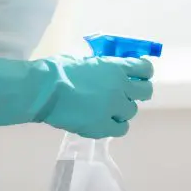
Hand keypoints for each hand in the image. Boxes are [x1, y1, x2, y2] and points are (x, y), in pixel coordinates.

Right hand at [35, 54, 152, 137]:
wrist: (45, 91)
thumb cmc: (60, 70)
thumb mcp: (87, 61)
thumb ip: (103, 67)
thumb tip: (108, 70)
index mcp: (117, 67)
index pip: (145, 69)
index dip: (143, 72)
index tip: (138, 74)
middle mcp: (121, 87)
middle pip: (146, 91)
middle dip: (138, 91)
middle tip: (126, 93)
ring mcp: (113, 108)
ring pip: (132, 111)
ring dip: (123, 109)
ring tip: (109, 108)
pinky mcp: (102, 127)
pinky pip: (121, 129)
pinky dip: (116, 125)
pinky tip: (105, 121)